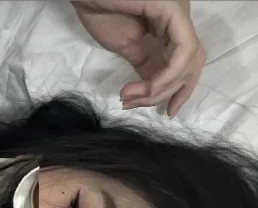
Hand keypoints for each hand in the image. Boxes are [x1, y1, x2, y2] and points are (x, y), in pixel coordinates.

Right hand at [72, 0, 205, 116]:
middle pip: (191, 65)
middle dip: (165, 94)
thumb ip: (145, 64)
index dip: (181, 90)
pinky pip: (183, 50)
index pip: (188, 62)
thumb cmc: (100, 9)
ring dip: (161, 89)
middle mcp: (180, 17)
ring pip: (189, 61)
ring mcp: (178, 12)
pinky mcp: (172, 10)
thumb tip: (154, 89)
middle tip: (133, 104)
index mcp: (171, 25)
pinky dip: (168, 75)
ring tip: (131, 97)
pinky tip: (149, 87)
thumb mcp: (126, 45)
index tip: (167, 113)